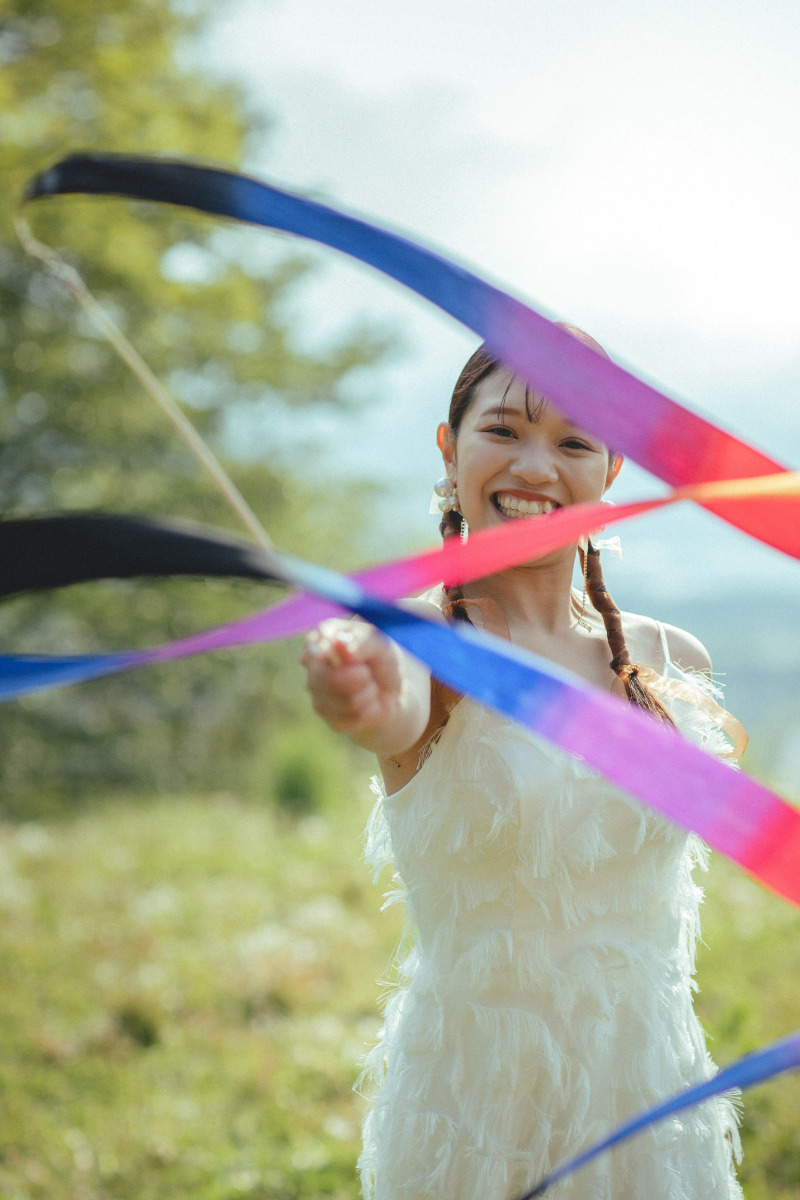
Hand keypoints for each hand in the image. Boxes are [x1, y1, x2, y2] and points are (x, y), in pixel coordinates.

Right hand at [300, 619, 403, 735]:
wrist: (393, 690)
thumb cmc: (381, 659)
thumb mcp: (379, 644)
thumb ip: (360, 641)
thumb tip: (338, 644)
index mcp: (321, 640)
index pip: (315, 651)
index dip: (331, 657)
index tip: (353, 658)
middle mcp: (313, 667)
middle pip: (330, 680)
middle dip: (361, 678)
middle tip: (369, 673)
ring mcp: (317, 694)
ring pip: (347, 702)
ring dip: (369, 694)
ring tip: (371, 686)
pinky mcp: (329, 717)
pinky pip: (353, 719)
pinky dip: (370, 711)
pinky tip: (369, 702)